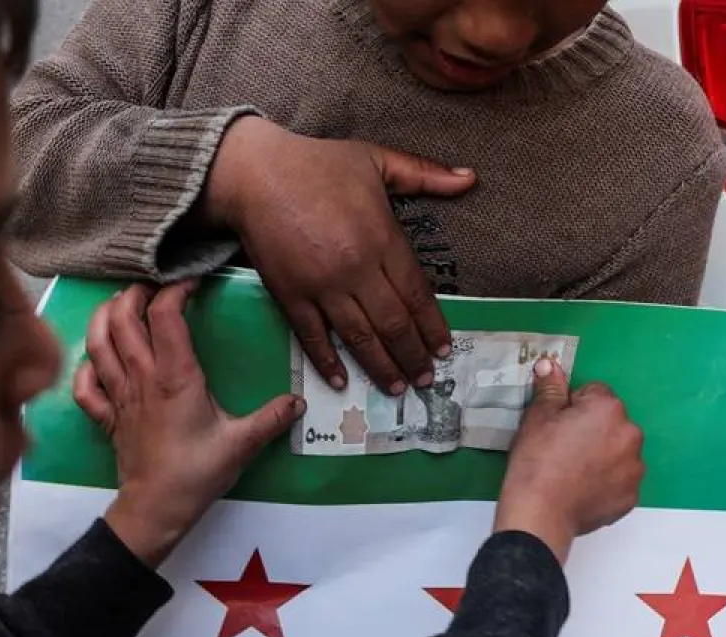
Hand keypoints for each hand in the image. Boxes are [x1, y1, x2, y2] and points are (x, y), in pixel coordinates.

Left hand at [73, 281, 304, 566]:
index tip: (191, 283)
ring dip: (104, 318)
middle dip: (133, 294)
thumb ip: (271, 418)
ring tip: (119, 306)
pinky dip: (86, 367)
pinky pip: (85, 386)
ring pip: (97, 343)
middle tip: (151, 287)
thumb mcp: (242, 443)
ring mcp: (119, 397)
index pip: (165, 315)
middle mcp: (141, 378)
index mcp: (175, 377)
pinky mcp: (107, 418)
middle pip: (122, 319)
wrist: (156, 508)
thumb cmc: (196, 474)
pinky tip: (96, 361)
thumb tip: (298, 402)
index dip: (175, 290)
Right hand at [203, 116, 475, 395]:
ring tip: (397, 389)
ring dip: (381, 367)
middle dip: (413, 357)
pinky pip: (313, 337)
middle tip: (426, 380)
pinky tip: (342, 381)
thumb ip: (424, 174)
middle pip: (394, 325)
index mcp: (383, 239)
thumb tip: (470, 178)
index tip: (444, 350)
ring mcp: (322, 286)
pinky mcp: (291, 296)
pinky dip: (328, 362)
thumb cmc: (317, 164)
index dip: (433, 327)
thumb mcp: (376, 159)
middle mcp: (357, 269)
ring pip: (360, 338)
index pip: (417, 295)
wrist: (254, 174)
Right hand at [495, 359, 644, 564]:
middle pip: (611, 422)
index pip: (594, 393)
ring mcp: (634, 468)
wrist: (540, 512)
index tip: (557, 426)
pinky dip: (605, 483)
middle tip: (563, 449)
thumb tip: (550, 365)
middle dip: (593, 430)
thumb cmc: (536, 460)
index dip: (573, 407)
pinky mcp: (631, 496)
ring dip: (603, 456)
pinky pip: (619, 480)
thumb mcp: (537, 418)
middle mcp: (631, 434)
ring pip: (618, 451)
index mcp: (609, 408)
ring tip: (573, 472)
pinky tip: (582, 490)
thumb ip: (550, 389)